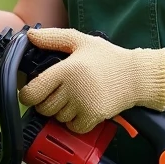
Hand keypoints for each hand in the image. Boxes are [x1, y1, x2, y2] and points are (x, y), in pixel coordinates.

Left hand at [17, 28, 164, 133]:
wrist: (137, 76)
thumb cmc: (108, 58)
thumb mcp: (80, 41)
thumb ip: (53, 38)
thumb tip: (30, 36)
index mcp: (65, 70)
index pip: (32, 93)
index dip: (27, 94)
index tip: (32, 92)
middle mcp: (72, 89)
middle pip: (43, 108)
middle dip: (46, 102)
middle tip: (56, 93)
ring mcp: (83, 105)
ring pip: (57, 118)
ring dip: (61, 111)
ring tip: (72, 98)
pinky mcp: (94, 117)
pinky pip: (73, 127)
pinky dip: (74, 122)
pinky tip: (81, 108)